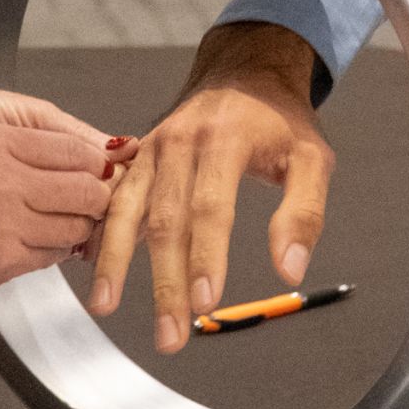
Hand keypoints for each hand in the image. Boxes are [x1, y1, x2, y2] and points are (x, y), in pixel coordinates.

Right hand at [0, 123, 124, 307]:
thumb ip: (28, 145)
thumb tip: (87, 153)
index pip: (74, 148)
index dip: (95, 162)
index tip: (99, 168)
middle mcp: (3, 179)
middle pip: (86, 187)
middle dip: (98, 195)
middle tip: (94, 197)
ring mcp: (3, 222)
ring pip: (76, 225)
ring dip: (79, 225)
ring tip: (65, 220)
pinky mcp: (0, 260)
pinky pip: (52, 255)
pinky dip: (55, 250)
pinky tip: (40, 241)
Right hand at [89, 22, 334, 355]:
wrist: (246, 72)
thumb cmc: (280, 121)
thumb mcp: (312, 158)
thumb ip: (304, 213)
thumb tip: (290, 271)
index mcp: (226, 138)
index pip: (212, 206)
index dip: (207, 257)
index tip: (205, 303)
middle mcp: (182, 139)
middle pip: (168, 218)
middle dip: (166, 282)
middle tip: (170, 336)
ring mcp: (154, 146)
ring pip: (128, 208)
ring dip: (116, 261)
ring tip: (106, 306)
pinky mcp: (139, 155)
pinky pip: (114, 197)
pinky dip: (103, 234)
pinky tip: (97, 272)